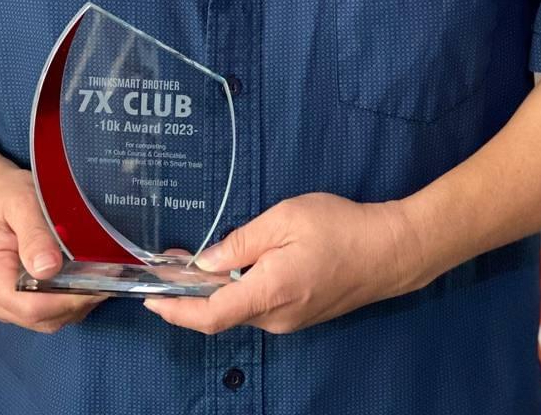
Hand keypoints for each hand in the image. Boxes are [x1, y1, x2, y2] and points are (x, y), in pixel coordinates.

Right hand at [0, 160, 113, 332]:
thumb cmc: (2, 195)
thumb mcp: (20, 202)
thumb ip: (35, 234)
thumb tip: (49, 268)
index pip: (32, 307)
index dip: (69, 299)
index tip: (100, 281)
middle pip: (41, 318)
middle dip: (77, 301)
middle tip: (108, 276)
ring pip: (45, 320)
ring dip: (73, 302)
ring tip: (97, 275)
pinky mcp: (9, 304)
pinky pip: (42, 313)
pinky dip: (64, 300)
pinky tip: (80, 279)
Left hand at [143, 192, 426, 333]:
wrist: (389, 251)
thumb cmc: (340, 228)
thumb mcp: (285, 219)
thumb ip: (242, 242)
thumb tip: (206, 262)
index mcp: (269, 292)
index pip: (210, 315)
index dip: (176, 310)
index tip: (151, 298)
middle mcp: (276, 316)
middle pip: (220, 314)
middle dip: (189, 294)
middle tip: (167, 265)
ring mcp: (289, 319)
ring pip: (240, 310)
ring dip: (214, 291)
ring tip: (195, 261)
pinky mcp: (300, 314)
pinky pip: (259, 306)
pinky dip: (238, 291)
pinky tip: (234, 267)